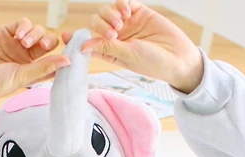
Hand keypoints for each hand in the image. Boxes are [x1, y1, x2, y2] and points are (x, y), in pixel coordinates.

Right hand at [0, 19, 70, 101]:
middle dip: (50, 41)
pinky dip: (24, 26)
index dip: (62, 56)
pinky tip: (18, 36)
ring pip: (37, 31)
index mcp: (34, 72)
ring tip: (24, 42)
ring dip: (35, 34)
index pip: (54, 62)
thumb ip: (44, 68)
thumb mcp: (22, 78)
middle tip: (44, 45)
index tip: (69, 53)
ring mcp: (17, 44)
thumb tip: (67, 61)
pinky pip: (23, 24)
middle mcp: (28, 58)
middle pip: (49, 43)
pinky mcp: (7, 32)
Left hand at [63, 0, 203, 93]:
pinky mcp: (138, 11)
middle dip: (99, 25)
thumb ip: (106, 48)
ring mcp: (127, 23)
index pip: (88, 41)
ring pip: (106, 11)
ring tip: (122, 23)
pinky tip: (127, 12)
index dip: (76, 38)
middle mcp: (116, 37)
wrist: (178, 57)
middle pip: (95, 22)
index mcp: (110, 52)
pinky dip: (120, 3)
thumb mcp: (127, 57)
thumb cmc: (153, 63)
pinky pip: (122, 1)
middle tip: (113, 33)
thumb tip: (82, 46)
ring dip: (109, 14)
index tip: (66, 36)